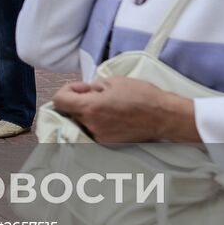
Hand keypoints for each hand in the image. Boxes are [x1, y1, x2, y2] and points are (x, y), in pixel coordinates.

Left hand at [50, 77, 195, 143]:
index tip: (82, 87)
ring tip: (108, 104)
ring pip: (82, 121)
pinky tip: (113, 114)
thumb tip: (85, 91)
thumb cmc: (143, 96)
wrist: (164, 117)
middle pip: (70, 112)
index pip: (59, 101)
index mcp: (91, 107)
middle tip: (95, 93)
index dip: (67, 90)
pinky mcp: (108, 143)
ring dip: (88, 111)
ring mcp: (99, 136)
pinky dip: (97, 121)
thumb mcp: (115, 81)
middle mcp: (92, 125)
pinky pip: (94, 129)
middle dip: (78, 100)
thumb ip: (93, 86)